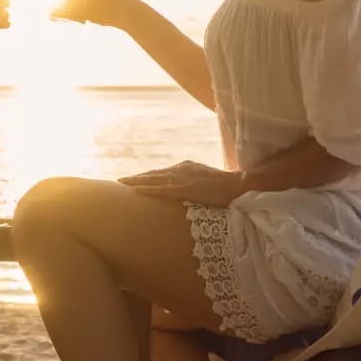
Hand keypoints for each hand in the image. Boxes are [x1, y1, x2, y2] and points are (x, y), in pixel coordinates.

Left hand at [119, 161, 245, 206]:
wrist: (239, 186)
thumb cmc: (227, 187)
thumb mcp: (208, 183)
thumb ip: (196, 185)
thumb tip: (190, 193)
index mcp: (188, 167)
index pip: (163, 172)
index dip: (148, 176)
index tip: (135, 179)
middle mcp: (182, 169)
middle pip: (155, 173)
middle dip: (137, 177)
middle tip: (120, 180)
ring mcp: (183, 178)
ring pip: (154, 179)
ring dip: (137, 181)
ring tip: (121, 182)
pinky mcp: (186, 188)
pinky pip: (162, 189)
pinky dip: (148, 189)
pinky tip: (135, 191)